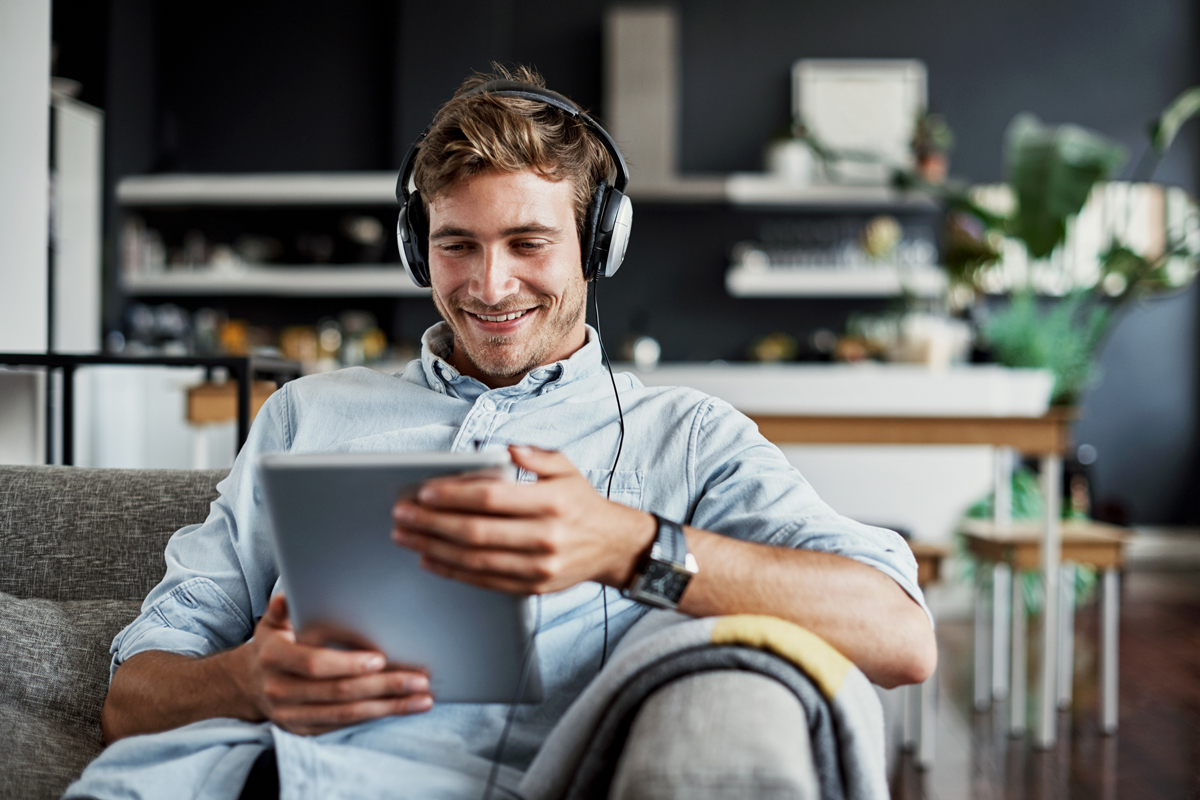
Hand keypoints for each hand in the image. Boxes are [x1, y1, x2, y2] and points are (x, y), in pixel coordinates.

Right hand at [234, 594, 433, 734]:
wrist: (249, 683)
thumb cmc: (273, 643)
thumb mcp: (272, 621)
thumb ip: (283, 608)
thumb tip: (290, 595)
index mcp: (274, 657)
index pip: (315, 664)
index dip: (348, 663)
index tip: (380, 658)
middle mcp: (280, 690)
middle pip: (338, 692)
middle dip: (383, 686)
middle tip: (419, 680)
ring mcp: (291, 715)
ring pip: (346, 714)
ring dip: (388, 707)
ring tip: (422, 699)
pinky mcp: (304, 730)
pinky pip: (344, 724)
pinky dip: (376, 716)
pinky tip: (402, 708)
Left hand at [391, 445, 655, 594]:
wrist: (611, 545)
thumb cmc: (580, 502)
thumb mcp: (567, 468)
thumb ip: (536, 455)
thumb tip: (505, 448)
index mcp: (552, 502)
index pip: (492, 498)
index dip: (454, 495)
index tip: (424, 492)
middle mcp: (545, 536)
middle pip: (476, 531)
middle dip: (432, 523)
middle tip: (402, 515)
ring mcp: (538, 566)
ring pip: (475, 560)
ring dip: (434, 548)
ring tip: (406, 537)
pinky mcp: (532, 587)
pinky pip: (484, 581)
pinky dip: (453, 571)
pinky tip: (430, 559)